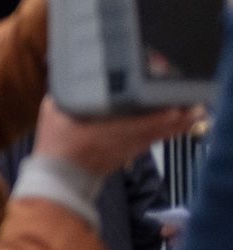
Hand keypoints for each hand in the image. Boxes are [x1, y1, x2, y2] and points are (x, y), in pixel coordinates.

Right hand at [31, 99, 202, 176]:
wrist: (60, 176)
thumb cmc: (56, 144)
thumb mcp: (53, 113)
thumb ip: (62, 94)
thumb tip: (66, 74)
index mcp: (106, 130)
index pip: (139, 123)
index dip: (160, 117)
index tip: (175, 108)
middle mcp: (123, 140)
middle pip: (157, 128)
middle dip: (178, 118)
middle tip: (195, 106)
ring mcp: (128, 148)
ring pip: (158, 135)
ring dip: (177, 125)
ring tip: (194, 113)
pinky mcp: (129, 154)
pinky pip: (152, 141)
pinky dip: (166, 132)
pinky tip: (177, 125)